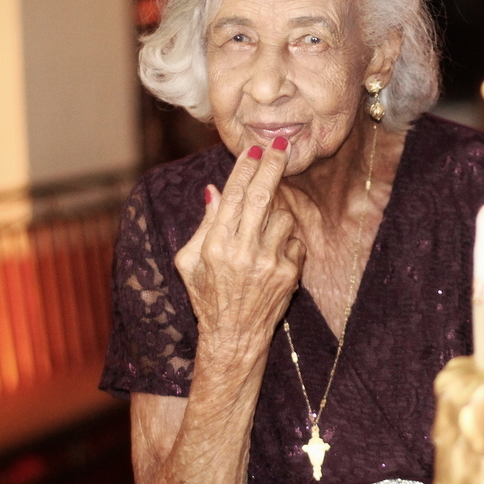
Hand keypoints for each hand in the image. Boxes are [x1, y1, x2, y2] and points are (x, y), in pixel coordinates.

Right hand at [175, 140, 305, 364]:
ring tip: (262, 234)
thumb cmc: (207, 298)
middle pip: (263, 196)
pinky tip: (271, 256)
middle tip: (281, 146)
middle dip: (273, 166)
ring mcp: (270, 263)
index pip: (233, 196)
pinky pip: (294, 241)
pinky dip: (286, 242)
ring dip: (276, 216)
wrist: (234, 338)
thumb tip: (215, 190)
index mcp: (216, 246)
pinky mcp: (290, 274)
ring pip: (283, 217)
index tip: (253, 150)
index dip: (244, 169)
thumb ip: (204, 224)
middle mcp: (244, 253)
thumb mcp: (189, 262)